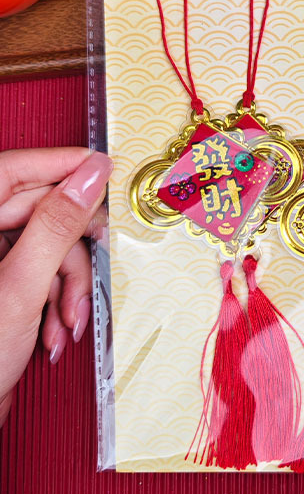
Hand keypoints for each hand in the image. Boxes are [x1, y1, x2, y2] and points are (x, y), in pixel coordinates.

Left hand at [0, 149, 112, 425]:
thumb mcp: (21, 286)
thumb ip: (57, 225)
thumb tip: (89, 176)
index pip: (15, 170)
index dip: (62, 165)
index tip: (103, 167)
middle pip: (41, 213)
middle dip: (71, 252)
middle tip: (98, 258)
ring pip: (48, 247)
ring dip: (68, 285)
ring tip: (67, 319)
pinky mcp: (3, 284)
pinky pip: (42, 273)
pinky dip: (57, 300)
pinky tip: (54, 328)